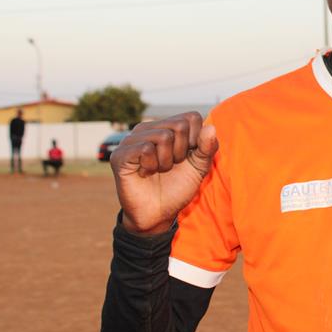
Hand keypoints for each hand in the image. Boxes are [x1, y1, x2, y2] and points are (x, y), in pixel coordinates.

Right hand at [109, 112, 217, 235]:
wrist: (158, 214)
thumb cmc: (178, 187)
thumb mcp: (199, 167)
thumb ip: (207, 148)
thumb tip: (211, 127)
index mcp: (166, 126)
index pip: (191, 117)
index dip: (196, 140)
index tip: (186, 158)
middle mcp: (148, 128)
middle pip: (179, 126)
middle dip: (181, 152)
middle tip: (170, 166)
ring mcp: (132, 139)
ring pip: (163, 137)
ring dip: (166, 161)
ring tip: (157, 170)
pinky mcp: (120, 154)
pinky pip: (146, 149)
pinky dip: (152, 166)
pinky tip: (145, 173)